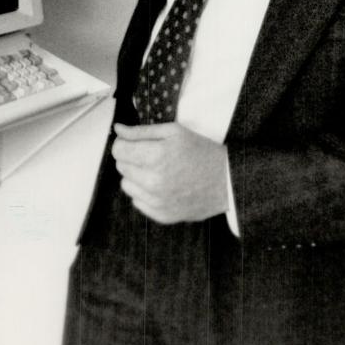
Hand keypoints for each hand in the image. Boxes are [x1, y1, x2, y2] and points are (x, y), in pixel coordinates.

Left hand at [111, 122, 228, 223]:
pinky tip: (162, 185)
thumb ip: (141, 131)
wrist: (226, 180)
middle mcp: (153, 181)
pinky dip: (145, 193)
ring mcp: (157, 202)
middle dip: (131, 158)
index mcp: (155, 156)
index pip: (118, 151)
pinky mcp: (162, 215)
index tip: (135, 143)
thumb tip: (117, 129)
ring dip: (136, 176)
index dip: (125, 143)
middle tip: (151, 154)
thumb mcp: (174, 131)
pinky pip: (138, 202)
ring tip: (157, 170)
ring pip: (126, 185)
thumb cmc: (201, 151)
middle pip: (121, 167)